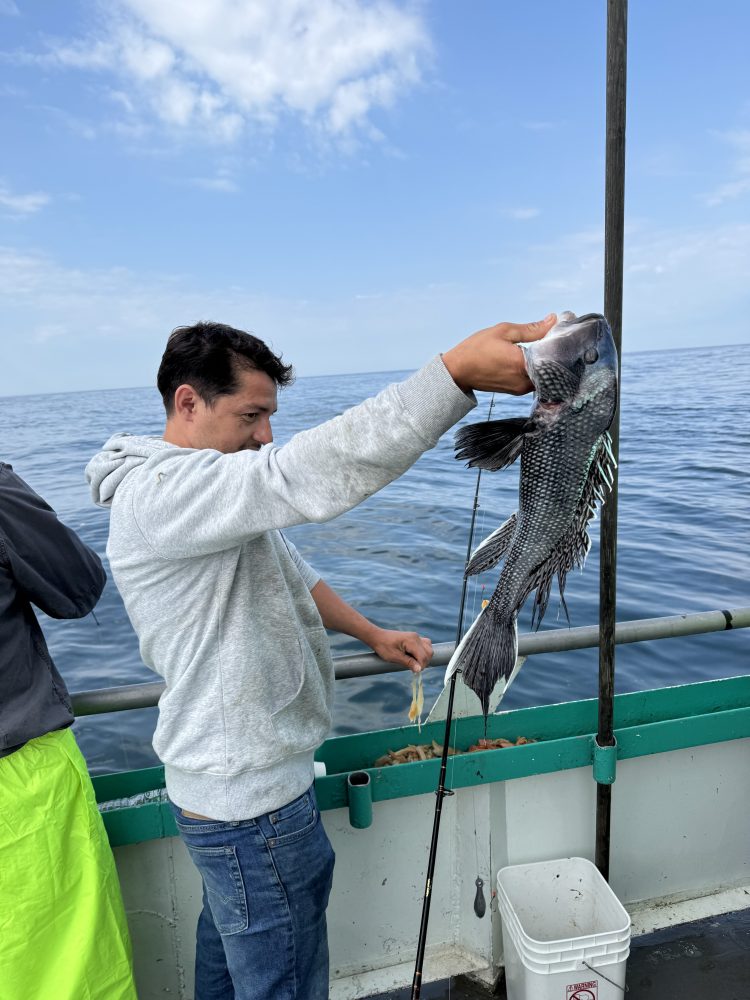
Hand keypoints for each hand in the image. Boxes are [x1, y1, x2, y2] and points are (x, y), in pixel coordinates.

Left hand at [369, 629, 432, 672]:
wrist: (377, 637)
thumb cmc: (383, 647)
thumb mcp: (394, 657)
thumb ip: (408, 663)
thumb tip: (419, 669)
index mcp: (411, 641)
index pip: (423, 656)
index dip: (421, 666)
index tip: (414, 672)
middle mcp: (416, 637)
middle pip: (429, 652)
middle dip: (424, 662)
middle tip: (414, 668)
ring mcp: (416, 637)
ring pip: (428, 648)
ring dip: (424, 658)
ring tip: (414, 663)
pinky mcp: (414, 638)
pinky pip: (425, 645)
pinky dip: (423, 652)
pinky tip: (415, 657)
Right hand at [442, 314, 556, 394]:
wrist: (458, 371)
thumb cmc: (476, 349)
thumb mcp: (504, 331)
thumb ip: (532, 329)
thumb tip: (553, 320)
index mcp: (522, 364)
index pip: (553, 355)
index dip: (559, 343)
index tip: (560, 332)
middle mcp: (524, 381)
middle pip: (551, 367)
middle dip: (553, 352)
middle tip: (551, 338)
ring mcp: (521, 389)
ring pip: (543, 374)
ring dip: (544, 362)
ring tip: (539, 347)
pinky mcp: (517, 391)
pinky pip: (534, 379)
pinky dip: (535, 369)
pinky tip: (529, 357)